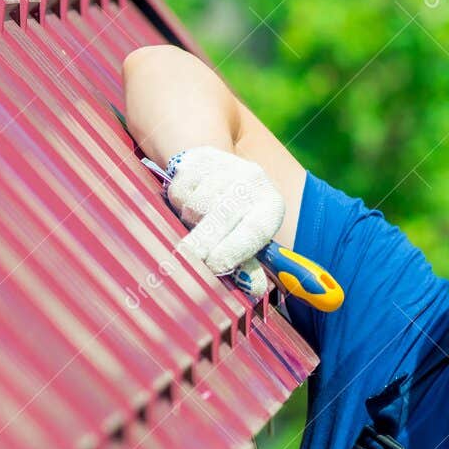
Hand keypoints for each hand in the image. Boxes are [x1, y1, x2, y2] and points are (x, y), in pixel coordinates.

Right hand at [163, 146, 283, 297]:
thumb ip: (249, 266)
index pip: (253, 231)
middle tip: (188, 260)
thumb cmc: (237, 218)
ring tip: (197, 223)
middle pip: (223, 216)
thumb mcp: (249, 240)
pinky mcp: (201, 158)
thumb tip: (254, 290)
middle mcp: (253, 183)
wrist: (222, 171)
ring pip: (196, 204)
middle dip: (203, 243)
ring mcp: (227, 167)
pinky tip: (189, 201)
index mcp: (271, 207)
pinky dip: (178, 202)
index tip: (214, 266)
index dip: (233, 250)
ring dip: (189, 221)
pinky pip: (180, 189)